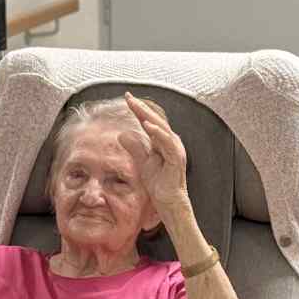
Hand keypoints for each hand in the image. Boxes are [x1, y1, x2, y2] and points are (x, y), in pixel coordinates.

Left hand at [117, 93, 189, 217]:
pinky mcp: (176, 158)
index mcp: (163, 141)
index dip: (138, 109)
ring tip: (136, 106)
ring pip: (161, 128)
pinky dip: (157, 133)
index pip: (149, 121)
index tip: (126, 98)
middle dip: (141, 108)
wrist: (169, 202)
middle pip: (155, 120)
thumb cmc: (160, 184)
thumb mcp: (143, 162)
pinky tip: (147, 126)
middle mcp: (171, 142)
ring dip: (149, 116)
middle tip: (128, 97)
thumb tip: (122, 134)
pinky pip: (166, 142)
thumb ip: (134, 148)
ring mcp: (175, 149)